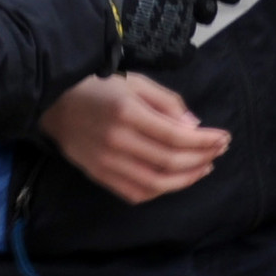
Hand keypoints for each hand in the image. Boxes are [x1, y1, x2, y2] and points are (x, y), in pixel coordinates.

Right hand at [38, 73, 228, 203]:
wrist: (52, 102)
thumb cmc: (97, 86)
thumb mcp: (135, 82)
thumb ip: (167, 102)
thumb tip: (194, 127)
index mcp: (127, 113)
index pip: (176, 136)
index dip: (205, 141)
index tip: (223, 138)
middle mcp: (117, 141)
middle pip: (170, 161)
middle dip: (201, 158)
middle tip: (219, 151)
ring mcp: (106, 162)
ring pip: (155, 183)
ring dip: (186, 179)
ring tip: (204, 168)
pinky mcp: (98, 175)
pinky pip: (135, 193)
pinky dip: (160, 190)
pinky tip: (176, 179)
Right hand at [90, 0, 242, 67]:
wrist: (88, 20)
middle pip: (207, 6)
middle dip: (201, 9)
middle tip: (181, 11)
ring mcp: (181, 23)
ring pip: (192, 28)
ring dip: (181, 28)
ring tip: (154, 26)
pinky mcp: (174, 50)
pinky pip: (187, 52)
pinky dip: (176, 50)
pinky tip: (156, 45)